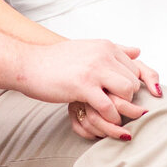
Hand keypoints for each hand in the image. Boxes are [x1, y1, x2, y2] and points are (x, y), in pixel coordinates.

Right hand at [17, 38, 159, 140]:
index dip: (132, 85)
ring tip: (114, 114)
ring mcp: (94, 70)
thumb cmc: (56, 60)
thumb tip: (138, 50)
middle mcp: (103, 55)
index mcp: (106, 46)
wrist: (28, 64)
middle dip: (129, 98)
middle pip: (133, 81)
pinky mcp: (83, 87)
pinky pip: (108, 106)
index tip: (123, 97)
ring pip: (126, 92)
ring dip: (123, 107)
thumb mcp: (88, 48)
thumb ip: (114, 50)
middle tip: (119, 107)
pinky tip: (105, 120)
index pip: (135, 68)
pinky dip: (111, 117)